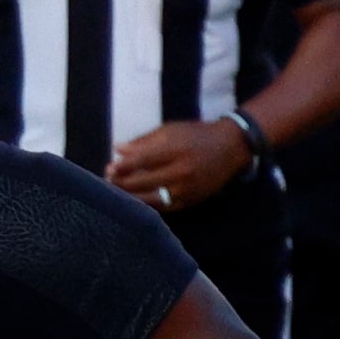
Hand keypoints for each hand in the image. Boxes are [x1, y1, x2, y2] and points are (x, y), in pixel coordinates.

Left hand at [106, 120, 250, 212]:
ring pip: (152, 199)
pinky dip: (147, 206)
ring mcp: (187, 189)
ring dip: (131, 198)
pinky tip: (135, 202)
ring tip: (117, 194)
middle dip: (122, 183)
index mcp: (176, 149)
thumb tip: (117, 150)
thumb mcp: (170, 130)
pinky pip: (164, 208)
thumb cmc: (196, 135)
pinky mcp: (191, 201)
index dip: (123, 166)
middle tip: (108, 181)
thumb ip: (143, 141)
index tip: (109, 167)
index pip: (142, 160)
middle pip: (144, 182)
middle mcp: (182, 171)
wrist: (231, 148)